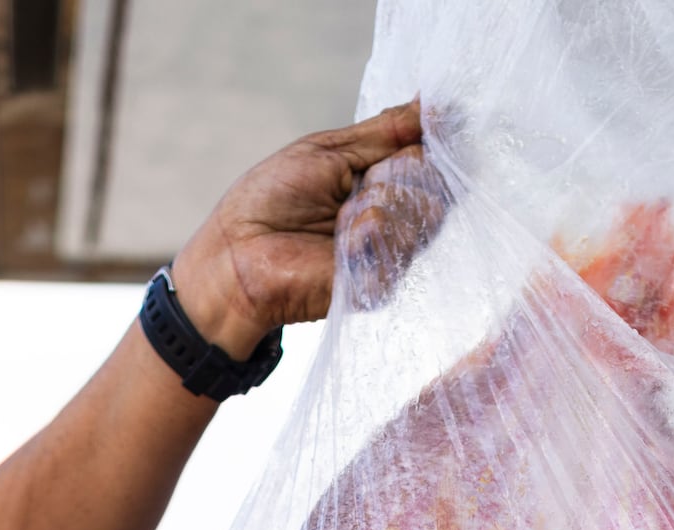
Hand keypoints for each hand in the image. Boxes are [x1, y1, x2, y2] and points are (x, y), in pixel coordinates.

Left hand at [167, 101, 423, 358]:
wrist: (236, 256)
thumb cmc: (270, 201)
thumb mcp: (328, 150)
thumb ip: (384, 131)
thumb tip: (434, 103)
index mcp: (380, 180)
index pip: (430, 153)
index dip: (421, 140)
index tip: (398, 139)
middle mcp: (394, 217)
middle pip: (437, 182)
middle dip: (398, 171)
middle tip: (355, 186)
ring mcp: (392, 251)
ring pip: (427, 210)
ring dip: (382, 202)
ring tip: (341, 218)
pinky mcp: (383, 282)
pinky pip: (403, 243)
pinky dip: (369, 233)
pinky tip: (341, 244)